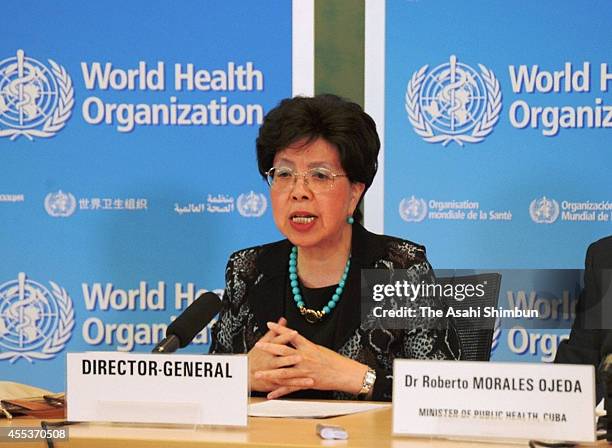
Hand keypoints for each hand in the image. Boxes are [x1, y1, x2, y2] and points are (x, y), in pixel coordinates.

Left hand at [254, 321, 368, 398]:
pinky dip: (279, 392)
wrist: (344, 373)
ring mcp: (304, 371)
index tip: (269, 324)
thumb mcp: (319, 348)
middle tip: (258, 345)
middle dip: (269, 348)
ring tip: (258, 373)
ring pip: (284, 372)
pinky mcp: (306, 383)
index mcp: (308, 347)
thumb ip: (305, 345)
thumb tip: (294, 339)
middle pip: (284, 352)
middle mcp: (305, 358)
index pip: (292, 335)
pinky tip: (270, 394)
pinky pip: (290, 388)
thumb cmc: (334, 360)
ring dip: (269, 373)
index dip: (280, 329)